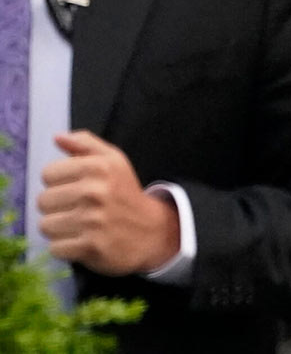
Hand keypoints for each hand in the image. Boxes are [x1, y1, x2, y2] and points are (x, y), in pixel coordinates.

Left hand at [38, 131, 179, 275]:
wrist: (152, 231)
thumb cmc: (125, 193)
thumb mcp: (114, 161)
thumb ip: (86, 144)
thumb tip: (58, 137)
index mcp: (99, 167)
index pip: (48, 174)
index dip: (59, 182)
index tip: (75, 188)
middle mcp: (94, 191)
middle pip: (42, 201)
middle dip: (57, 207)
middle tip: (78, 209)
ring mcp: (92, 220)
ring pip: (45, 225)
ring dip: (59, 228)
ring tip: (79, 226)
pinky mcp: (90, 246)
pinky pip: (55, 248)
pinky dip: (66, 247)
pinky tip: (82, 241)